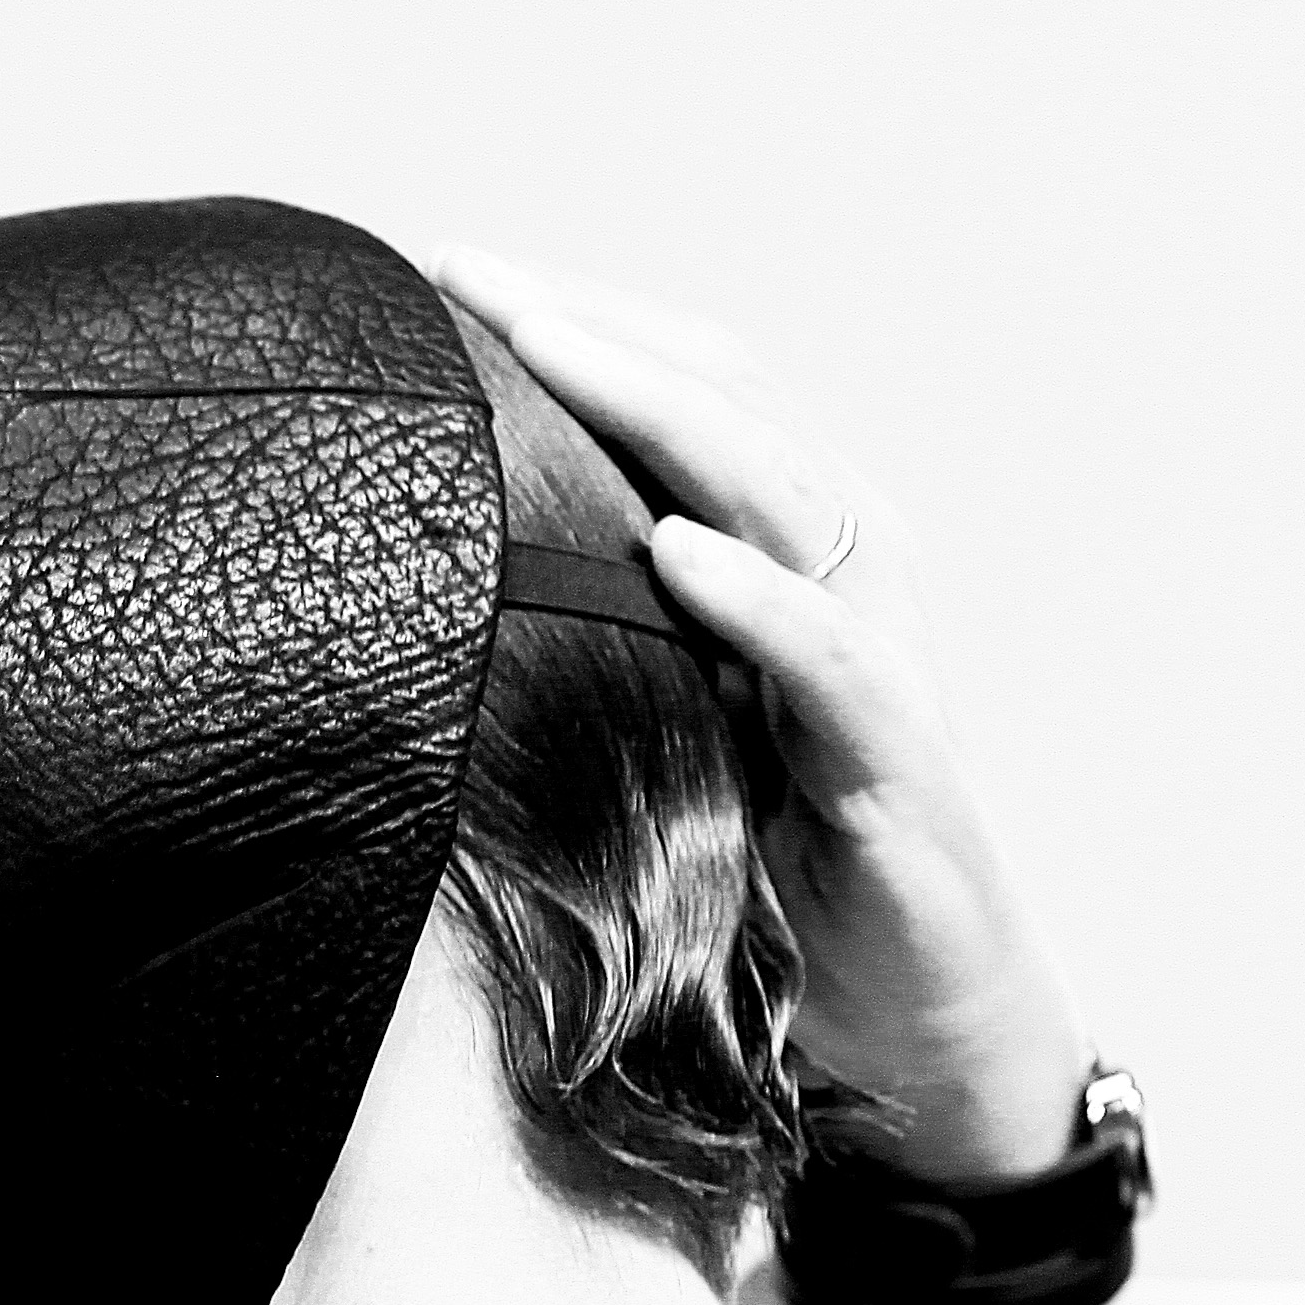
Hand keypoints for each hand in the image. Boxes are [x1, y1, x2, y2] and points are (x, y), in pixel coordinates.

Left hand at [430, 250, 1094, 1184]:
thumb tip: (400, 596)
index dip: (578, 317)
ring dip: (663, 416)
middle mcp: (849, 577)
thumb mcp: (651, 730)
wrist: (904, 1036)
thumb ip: (579, 646)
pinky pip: (839, 663)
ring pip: (787, 494)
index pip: (687, 387)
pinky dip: (761, 602)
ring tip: (548, 349)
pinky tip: (680, 552)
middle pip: (730, 404)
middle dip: (596, 330)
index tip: (439, 268)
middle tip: (467, 272)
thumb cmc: (761, 875)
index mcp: (783, 553)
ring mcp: (885, 662)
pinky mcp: (904, 770)